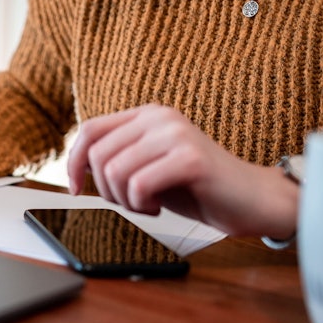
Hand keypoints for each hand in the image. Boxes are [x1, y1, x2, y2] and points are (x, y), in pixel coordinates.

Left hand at [67, 104, 298, 238]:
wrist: (250, 200)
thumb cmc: (195, 187)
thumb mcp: (147, 167)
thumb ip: (117, 159)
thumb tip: (76, 167)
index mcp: (147, 116)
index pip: (89, 131)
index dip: (73, 163)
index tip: (76, 189)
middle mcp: (160, 117)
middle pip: (98, 156)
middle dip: (106, 190)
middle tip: (133, 202)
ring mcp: (176, 134)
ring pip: (115, 172)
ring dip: (125, 201)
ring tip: (149, 204)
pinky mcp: (190, 158)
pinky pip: (139, 186)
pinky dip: (142, 205)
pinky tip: (160, 207)